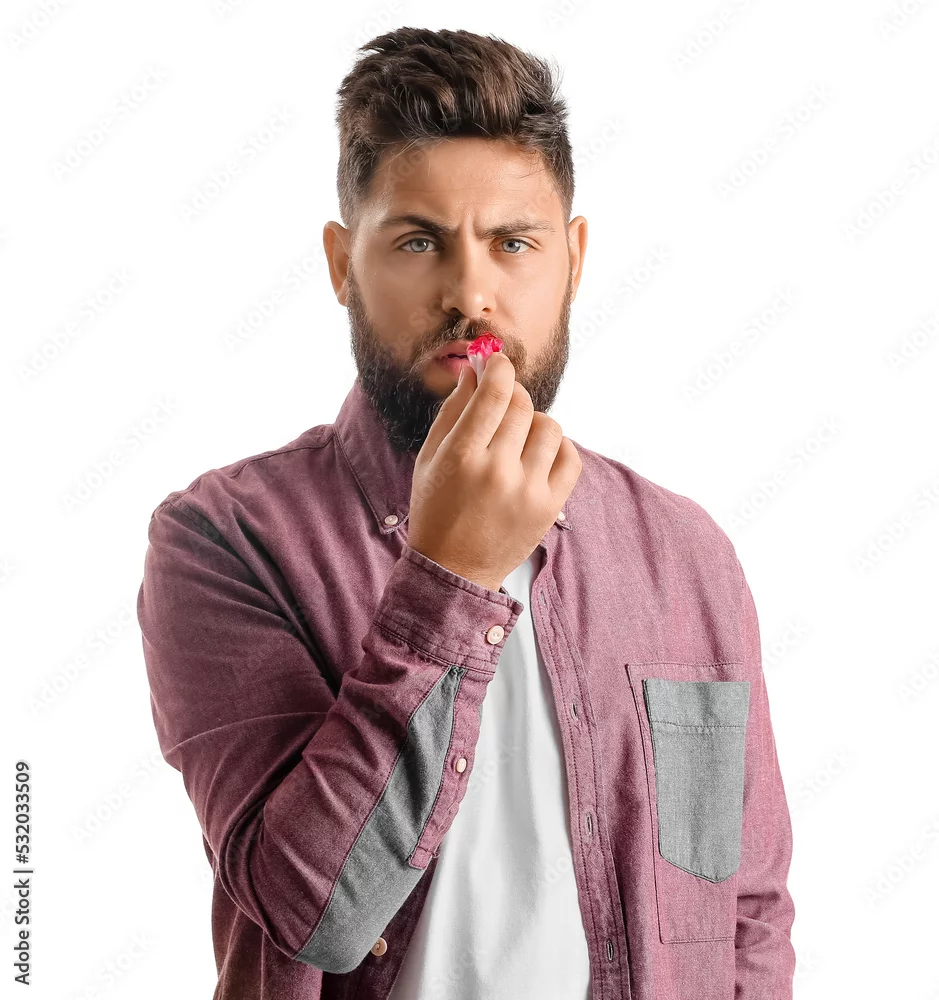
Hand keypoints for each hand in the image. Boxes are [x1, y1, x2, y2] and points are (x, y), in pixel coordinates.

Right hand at [407, 351, 582, 591]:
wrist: (454, 569)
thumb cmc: (436, 509)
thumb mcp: (430, 458)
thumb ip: (453, 411)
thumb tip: (476, 371)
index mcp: (462, 457)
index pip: (495, 393)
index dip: (499, 368)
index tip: (497, 362)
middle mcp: (498, 472)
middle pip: (522, 405)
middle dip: (512, 394)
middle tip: (502, 401)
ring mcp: (528, 491)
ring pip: (549, 427)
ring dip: (533, 422)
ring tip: (517, 438)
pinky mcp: (550, 508)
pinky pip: (571, 457)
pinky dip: (558, 448)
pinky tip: (538, 455)